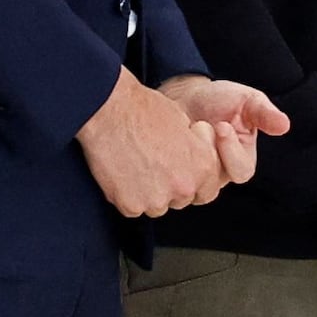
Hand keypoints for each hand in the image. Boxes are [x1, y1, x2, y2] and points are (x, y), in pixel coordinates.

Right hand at [81, 70, 223, 215]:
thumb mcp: (182, 122)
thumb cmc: (143, 109)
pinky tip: (121, 172)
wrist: (109, 110)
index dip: (193, 184)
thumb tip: (189, 158)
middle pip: (179, 200)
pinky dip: (126, 195)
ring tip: (134, 166)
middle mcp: (183, 187)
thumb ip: (192, 149)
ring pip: (155, 206)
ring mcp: (156, 199)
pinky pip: (131, 208)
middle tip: (152, 166)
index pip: (206, 193)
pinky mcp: (130, 205)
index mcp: (202, 166)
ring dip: (148, 193)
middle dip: (168, 188)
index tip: (181, 177)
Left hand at [159, 75, 289, 191]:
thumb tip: (284, 126)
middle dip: (208, 155)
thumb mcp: (246, 100)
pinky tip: (172, 137)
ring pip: (193, 185)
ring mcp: (197, 176)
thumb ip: (264, 114)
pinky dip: (170, 160)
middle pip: (216, 183)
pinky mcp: (175, 174)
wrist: (186, 97)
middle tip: (203, 128)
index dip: (231, 151)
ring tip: (188, 131)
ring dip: (188, 159)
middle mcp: (221, 172)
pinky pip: (172, 180)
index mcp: (243, 159)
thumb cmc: (219, 99)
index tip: (221, 126)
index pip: (242, 170)